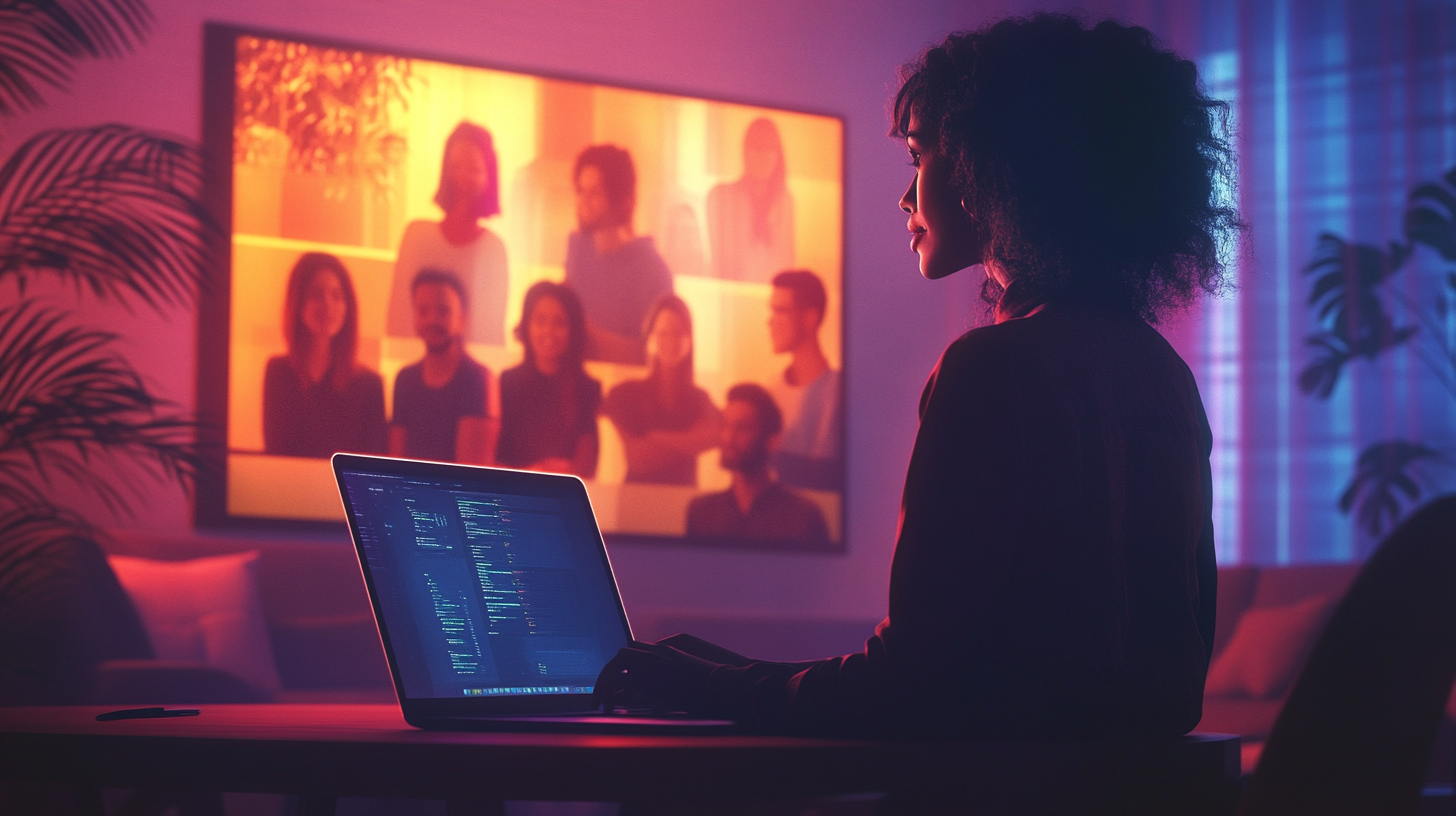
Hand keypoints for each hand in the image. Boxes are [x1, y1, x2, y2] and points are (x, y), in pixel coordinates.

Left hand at [593, 639, 719, 712]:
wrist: (723, 687)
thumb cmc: (715, 687)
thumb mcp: (692, 677)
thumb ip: (675, 677)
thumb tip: (660, 691)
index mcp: (668, 649)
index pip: (637, 650)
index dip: (626, 666)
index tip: (618, 683)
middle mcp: (656, 651)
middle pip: (623, 654)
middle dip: (609, 673)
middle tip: (602, 693)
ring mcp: (651, 663)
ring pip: (616, 664)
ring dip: (604, 683)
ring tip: (599, 703)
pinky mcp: (648, 678)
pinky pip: (618, 683)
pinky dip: (609, 694)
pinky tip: (608, 709)